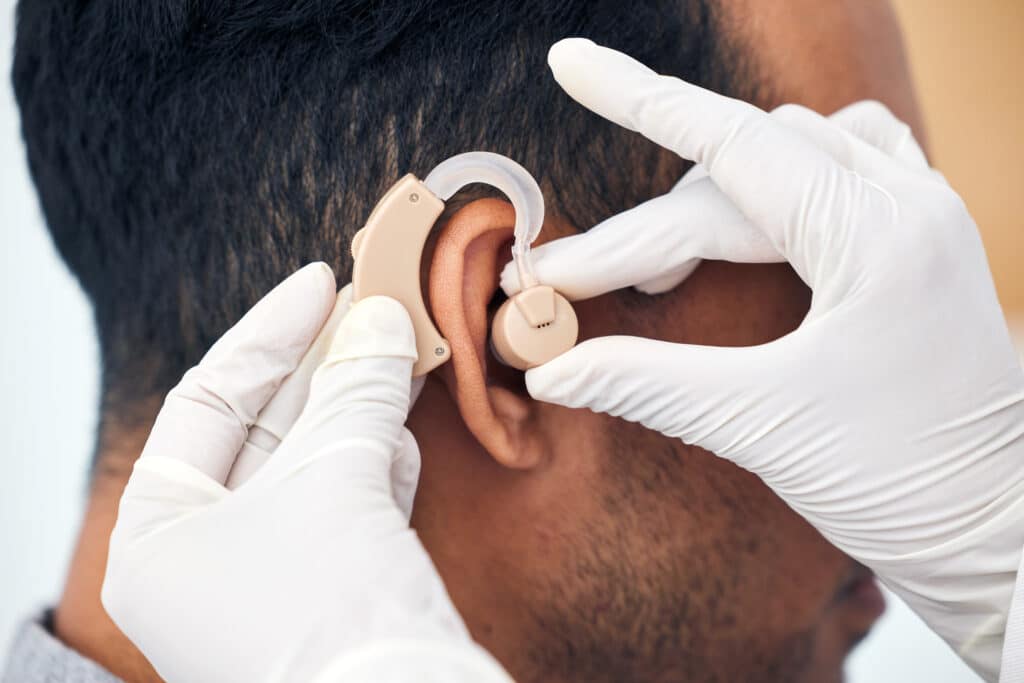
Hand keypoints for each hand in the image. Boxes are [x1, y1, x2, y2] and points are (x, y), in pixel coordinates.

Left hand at [102, 263, 509, 682]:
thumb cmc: (330, 615)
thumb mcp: (334, 482)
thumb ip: (355, 391)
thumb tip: (381, 319)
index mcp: (160, 536)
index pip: (207, 402)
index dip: (268, 333)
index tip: (319, 283)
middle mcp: (204, 557)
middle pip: (266, 429)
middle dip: (323, 366)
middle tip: (370, 308)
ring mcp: (268, 575)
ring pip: (314, 463)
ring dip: (358, 406)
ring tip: (396, 347)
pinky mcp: (326, 588)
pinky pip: (346, 502)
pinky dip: (375, 458)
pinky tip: (401, 418)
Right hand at [504, 39, 1023, 679]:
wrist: (1002, 529)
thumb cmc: (901, 484)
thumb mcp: (761, 427)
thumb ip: (646, 383)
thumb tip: (551, 372)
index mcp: (874, 238)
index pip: (730, 147)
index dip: (638, 100)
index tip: (569, 63)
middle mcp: (907, 205)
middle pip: (742, 174)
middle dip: (646, 227)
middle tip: (567, 280)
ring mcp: (923, 217)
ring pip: (791, 158)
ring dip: (709, 198)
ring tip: (653, 261)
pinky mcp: (922, 242)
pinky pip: (845, 166)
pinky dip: (777, 183)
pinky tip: (752, 212)